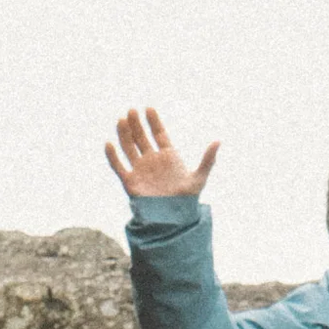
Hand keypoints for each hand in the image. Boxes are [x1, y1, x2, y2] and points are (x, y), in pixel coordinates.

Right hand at [105, 104, 219, 201]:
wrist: (173, 219)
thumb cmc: (187, 199)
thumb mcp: (199, 178)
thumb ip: (208, 160)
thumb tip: (219, 141)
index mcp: (168, 156)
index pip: (159, 134)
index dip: (153, 121)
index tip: (149, 108)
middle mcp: (152, 160)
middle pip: (142, 137)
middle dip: (137, 124)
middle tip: (132, 110)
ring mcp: (140, 169)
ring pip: (129, 148)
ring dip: (124, 134)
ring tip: (121, 120)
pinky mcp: (130, 182)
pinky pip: (118, 166)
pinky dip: (112, 156)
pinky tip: (109, 144)